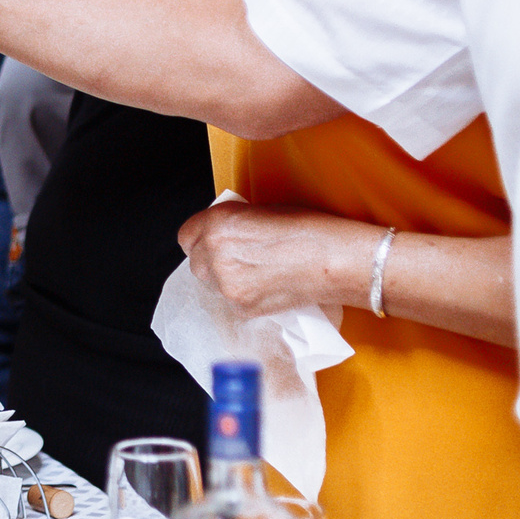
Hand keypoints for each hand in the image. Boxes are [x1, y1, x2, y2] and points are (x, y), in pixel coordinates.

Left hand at [175, 201, 380, 318]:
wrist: (333, 259)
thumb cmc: (306, 228)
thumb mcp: (259, 211)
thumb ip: (231, 223)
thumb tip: (222, 234)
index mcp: (217, 223)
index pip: (186, 236)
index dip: (201, 239)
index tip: (212, 241)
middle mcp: (214, 253)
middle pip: (196, 263)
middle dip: (212, 261)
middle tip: (239, 259)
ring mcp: (226, 283)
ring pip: (213, 285)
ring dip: (226, 280)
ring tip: (256, 274)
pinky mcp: (242, 307)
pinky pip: (231, 302)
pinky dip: (243, 297)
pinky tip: (266, 287)